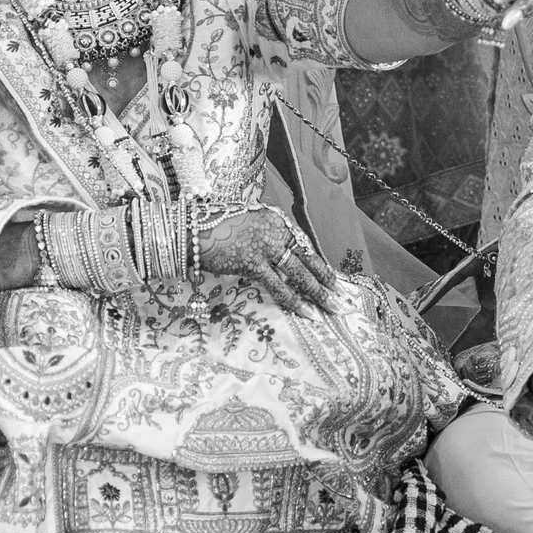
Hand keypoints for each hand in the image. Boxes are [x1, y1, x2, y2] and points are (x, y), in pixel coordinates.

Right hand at [196, 204, 338, 314]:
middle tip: (342, 295)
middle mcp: (275, 231)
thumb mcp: (245, 226)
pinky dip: (294, 300)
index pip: (303, 245)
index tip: (329, 277)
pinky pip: (279, 285)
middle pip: (307, 259)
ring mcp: (266, 247)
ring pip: (299, 273)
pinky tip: (306, 312)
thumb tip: (276, 256)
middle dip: (327, 279)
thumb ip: (263, 238)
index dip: (317, 264)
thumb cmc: (213, 229)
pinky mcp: (253, 262)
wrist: (191, 229)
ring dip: (318, 293)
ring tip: (331, 307)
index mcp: (275, 220)